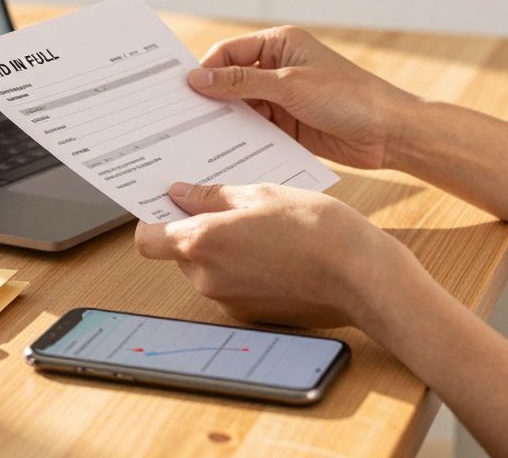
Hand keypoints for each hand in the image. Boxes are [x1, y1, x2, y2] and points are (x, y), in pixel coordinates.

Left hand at [134, 182, 417, 328]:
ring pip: (206, 269)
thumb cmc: (315, 228)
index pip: (148, 238)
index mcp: (202, 243)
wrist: (359, 275)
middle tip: (228, 207)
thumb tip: (181, 194)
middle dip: (196, 231)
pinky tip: (274, 251)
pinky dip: (242, 269)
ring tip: (260, 227)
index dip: (153, 220)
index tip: (169, 204)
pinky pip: (231, 285)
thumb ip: (212, 195)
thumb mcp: (260, 193)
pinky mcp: (250, 314)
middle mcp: (207, 278)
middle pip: (178, 253)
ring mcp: (228, 300)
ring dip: (221, 249)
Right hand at [188, 26, 417, 169]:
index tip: (182, 92)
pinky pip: (255, 129)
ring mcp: (282, 98)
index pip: (229, 52)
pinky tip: (223, 150)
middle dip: (211, 97)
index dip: (206, 70)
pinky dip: (241, 137)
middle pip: (231, 80)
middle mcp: (278, 68)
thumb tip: (198, 79)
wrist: (389, 133)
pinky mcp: (288, 125)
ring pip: (241, 107)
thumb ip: (241, 83)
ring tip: (196, 137)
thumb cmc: (348, 97)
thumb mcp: (289, 86)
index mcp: (280, 44)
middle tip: (180, 116)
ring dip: (225, 120)